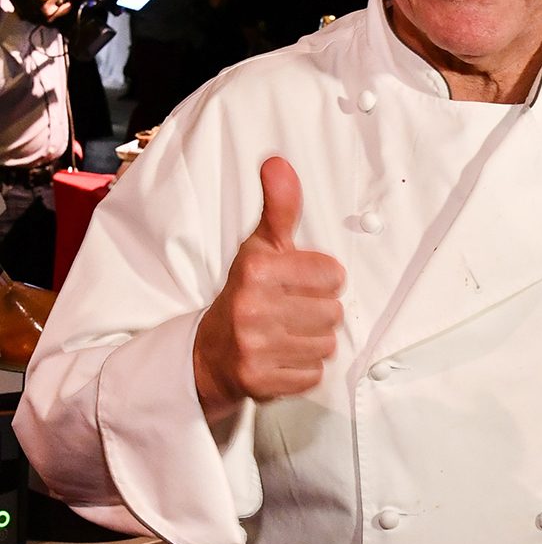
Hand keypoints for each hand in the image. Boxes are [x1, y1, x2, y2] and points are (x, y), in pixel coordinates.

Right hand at [193, 157, 344, 419]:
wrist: (205, 355)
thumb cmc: (245, 294)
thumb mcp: (259, 247)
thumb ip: (279, 207)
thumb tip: (278, 162)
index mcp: (256, 268)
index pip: (333, 274)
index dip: (322, 279)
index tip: (299, 283)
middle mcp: (252, 307)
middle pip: (334, 311)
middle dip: (319, 312)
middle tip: (292, 312)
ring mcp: (253, 346)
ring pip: (326, 344)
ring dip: (312, 342)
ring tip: (287, 335)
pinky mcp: (258, 380)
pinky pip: (313, 375)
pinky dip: (302, 370)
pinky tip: (281, 358)